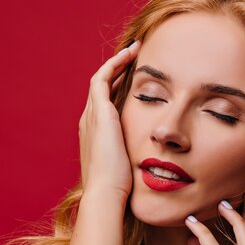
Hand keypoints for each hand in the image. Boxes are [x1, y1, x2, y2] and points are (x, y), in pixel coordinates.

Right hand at [78, 40, 140, 198]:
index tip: (136, 82)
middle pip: (101, 88)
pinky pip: (103, 78)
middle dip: (117, 73)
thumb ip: (136, 160)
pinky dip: (115, 64)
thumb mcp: (128, 169)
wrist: (106, 193)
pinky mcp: (99, 112)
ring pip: (101, 79)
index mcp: (95, 135)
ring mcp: (92, 116)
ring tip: (134, 51)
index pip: (105, 104)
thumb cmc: (120, 188)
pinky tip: (131, 55)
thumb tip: (156, 164)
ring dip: (117, 63)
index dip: (118, 90)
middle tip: (134, 59)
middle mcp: (89, 122)